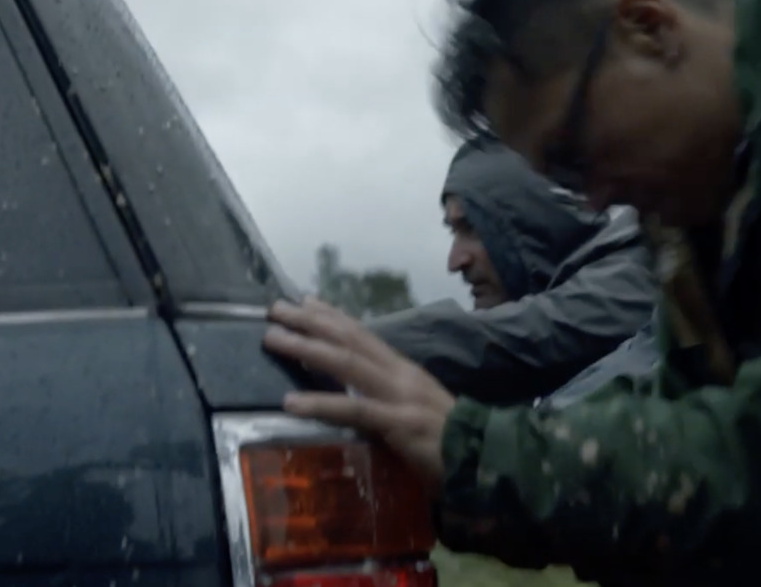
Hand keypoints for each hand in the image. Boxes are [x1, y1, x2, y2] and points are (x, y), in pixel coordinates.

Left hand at [262, 297, 455, 486]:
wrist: (488, 460)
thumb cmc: (452, 441)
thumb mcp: (417, 408)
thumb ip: (389, 398)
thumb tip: (358, 394)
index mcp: (405, 371)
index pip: (364, 335)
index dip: (333, 316)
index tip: (304, 300)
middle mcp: (400, 375)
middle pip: (349, 339)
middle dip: (310, 321)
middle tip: (274, 308)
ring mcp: (400, 396)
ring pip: (346, 363)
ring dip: (306, 348)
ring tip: (272, 339)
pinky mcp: (398, 424)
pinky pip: (353, 411)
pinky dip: (320, 405)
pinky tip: (290, 404)